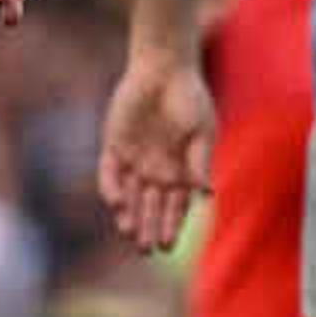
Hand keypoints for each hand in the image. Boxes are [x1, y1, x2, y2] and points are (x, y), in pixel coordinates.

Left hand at [99, 45, 216, 251]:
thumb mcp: (202, 131)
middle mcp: (155, 170)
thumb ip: (200, 162)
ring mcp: (133, 159)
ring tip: (129, 233)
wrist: (164, 67)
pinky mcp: (114, 145)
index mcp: (180, 172)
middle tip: (147, 248)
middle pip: (150, 207)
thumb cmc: (190, 98)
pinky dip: (111, 189)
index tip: (167, 244)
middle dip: (148, 228)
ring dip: (128, 215)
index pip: (174, 207)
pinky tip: (116, 203)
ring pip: (129, 196)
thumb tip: (206, 195)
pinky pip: (109, 173)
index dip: (170, 225)